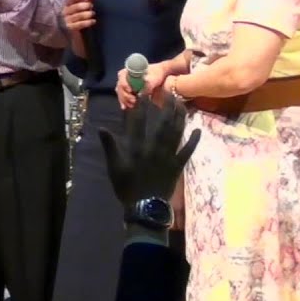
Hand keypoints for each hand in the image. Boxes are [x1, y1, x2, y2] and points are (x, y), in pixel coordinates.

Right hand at [62, 0, 95, 30]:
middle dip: (86, 5)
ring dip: (88, 14)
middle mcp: (65, 11)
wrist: (71, 32)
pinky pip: (80, 24)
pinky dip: (88, 22)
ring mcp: (66, 20)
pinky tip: (93, 21)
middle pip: (76, 6)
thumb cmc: (78, 16)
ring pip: (79, 15)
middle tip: (91, 6)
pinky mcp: (70, 28)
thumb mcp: (81, 7)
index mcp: (67, 4)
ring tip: (93, 13)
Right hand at [97, 95, 200, 209]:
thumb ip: (109, 147)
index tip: (144, 95)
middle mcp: (154, 149)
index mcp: (137, 149)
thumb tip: (101, 128)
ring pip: (176, 133)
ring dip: (180, 117)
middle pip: (162, 123)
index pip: (138, 123)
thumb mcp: (114, 168)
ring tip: (181, 103)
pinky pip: (187, 151)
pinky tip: (198, 130)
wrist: (145, 208)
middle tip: (169, 92)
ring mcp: (168, 157)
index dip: (141, 108)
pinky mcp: (178, 166)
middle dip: (166, 106)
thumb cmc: (127, 187)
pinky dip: (194, 141)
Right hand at [116, 62, 168, 109]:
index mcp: (130, 69)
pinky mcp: (128, 88)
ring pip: (120, 92)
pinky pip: (122, 95)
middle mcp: (126, 75)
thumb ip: (148, 86)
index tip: (130, 91)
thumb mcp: (154, 79)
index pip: (123, 77)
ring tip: (132, 105)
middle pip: (120, 86)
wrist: (160, 75)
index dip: (124, 84)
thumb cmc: (157, 74)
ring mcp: (126, 82)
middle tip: (134, 101)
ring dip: (124, 99)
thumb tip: (140, 94)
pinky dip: (123, 101)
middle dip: (125, 95)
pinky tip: (125, 107)